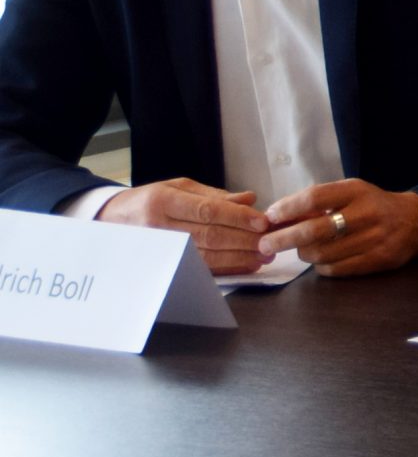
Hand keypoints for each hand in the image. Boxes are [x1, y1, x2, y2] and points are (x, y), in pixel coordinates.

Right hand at [98, 178, 270, 274]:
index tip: (262, 221)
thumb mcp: (178, 187)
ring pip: (205, 256)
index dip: (237, 217)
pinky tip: (244, 266)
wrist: (107, 222)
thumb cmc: (149, 200)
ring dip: (238, 257)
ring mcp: (159, 249)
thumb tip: (250, 198)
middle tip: (270, 241)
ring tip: (264, 255)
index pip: (207, 210)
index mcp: (164, 201)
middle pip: (209, 235)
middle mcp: (160, 226)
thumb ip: (215, 195)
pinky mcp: (161, 265)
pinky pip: (197, 268)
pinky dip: (224, 268)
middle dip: (244, 240)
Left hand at [260, 179, 417, 276]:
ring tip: (301, 250)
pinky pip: (335, 269)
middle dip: (283, 239)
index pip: (315, 198)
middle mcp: (366, 213)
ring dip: (303, 254)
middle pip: (314, 231)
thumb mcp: (352, 193)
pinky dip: (321, 266)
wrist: (416, 221)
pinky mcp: (377, 260)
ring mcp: (373, 239)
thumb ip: (321, 203)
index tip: (269, 217)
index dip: (288, 208)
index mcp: (357, 191)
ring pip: (321, 253)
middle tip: (264, 244)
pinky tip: (322, 259)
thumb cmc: (373, 205)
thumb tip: (278, 218)